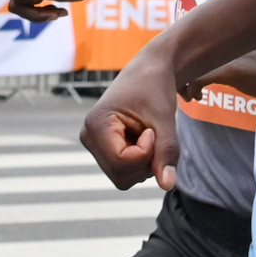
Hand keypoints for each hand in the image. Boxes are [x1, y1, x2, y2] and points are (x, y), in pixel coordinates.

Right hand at [8, 0, 104, 21]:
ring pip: (23, 9)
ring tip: (59, 13)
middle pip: (18, 5)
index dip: (32, 6)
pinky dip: (44, 14)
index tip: (49, 1)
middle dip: (37, 14)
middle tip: (56, 14)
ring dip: (41, 15)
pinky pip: (30, 10)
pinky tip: (59, 11)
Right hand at [82, 55, 178, 189]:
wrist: (149, 71)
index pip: (122, 162)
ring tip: (146, 133)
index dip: (146, 152)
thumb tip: (167, 185)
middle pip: (121, 175)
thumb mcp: (164, 120)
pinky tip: (140, 138)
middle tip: (153, 132)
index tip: (152, 128)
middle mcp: (88, 137)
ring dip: (144, 162)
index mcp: (96, 125)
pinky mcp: (102, 149)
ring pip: (123, 177)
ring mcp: (93, 145)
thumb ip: (166, 153)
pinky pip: (124, 171)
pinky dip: (140, 160)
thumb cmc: (155, 88)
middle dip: (145, 161)